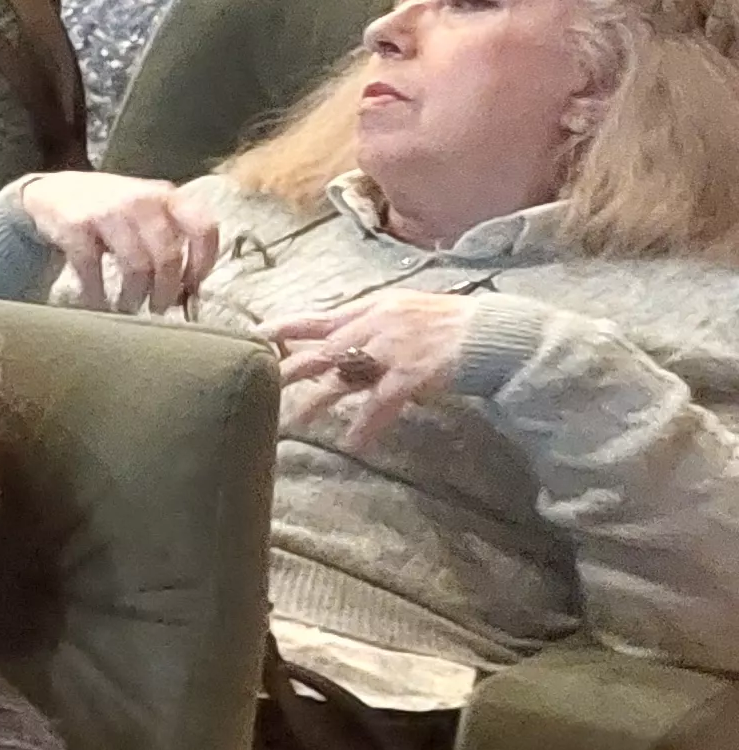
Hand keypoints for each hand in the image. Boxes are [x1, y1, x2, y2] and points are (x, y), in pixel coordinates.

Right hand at [5, 171, 224, 314]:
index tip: (192, 288)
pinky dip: (96, 293)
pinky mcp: (76, 227)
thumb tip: (187, 289)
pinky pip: (92, 269)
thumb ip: (169, 238)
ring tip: (130, 308)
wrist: (54, 191)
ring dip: (135, 295)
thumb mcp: (146, 209)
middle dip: (166, 290)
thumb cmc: (110, 208)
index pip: (203, 229)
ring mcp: (108, 212)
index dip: (202, 263)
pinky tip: (97, 304)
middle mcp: (142, 200)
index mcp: (167, 195)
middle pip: (168, 255)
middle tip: (160, 308)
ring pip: (135, 265)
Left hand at [267, 292, 482, 448]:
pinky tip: (352, 442)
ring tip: (294, 422)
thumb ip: (370, 325)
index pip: (319, 317)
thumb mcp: (403, 312)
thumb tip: (339, 342)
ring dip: (317, 402)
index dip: (285, 327)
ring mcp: (392, 349)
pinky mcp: (410, 373)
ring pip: (342, 378)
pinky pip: (380, 403)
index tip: (255, 335)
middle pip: (321, 349)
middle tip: (258, 382)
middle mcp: (376, 324)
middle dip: (288, 368)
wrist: (493, 333)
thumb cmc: (449, 324)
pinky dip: (365, 424)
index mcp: (373, 307)